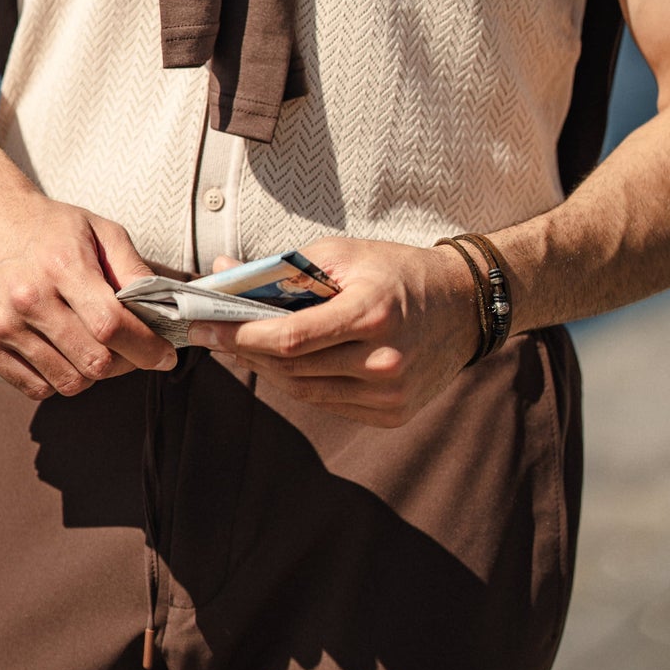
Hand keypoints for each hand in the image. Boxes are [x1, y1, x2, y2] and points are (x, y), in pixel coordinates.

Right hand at [0, 185, 176, 401]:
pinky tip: (63, 353)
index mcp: (62, 265)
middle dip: (125, 363)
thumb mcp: (98, 229)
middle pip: (93, 361)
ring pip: (68, 381)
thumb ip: (133, 268)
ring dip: (91, 372)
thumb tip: (164, 307)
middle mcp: (28, 298)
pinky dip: (58, 379)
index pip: (111, 324)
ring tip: (94, 347)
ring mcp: (3, 325)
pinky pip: (36, 388)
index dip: (145, 347)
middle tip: (132, 350)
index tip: (164, 355)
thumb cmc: (46, 226)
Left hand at [186, 237, 478, 426]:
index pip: (291, 337)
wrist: (466, 305)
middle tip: (209, 334)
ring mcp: (390, 395)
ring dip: (267, 369)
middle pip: (292, 368)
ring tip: (240, 346)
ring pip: (305, 391)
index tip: (202, 326)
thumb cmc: (399, 270)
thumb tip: (223, 272)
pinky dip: (301, 382)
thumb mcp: (344, 255)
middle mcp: (383, 362)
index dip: (240, 335)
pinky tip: (285, 362)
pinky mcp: (393, 414)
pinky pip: (329, 402)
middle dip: (244, 351)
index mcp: (372, 315)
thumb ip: (283, 268)